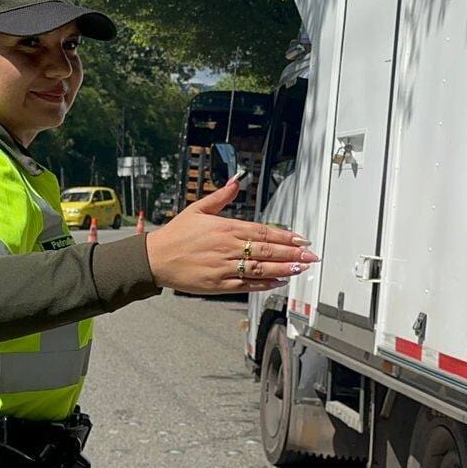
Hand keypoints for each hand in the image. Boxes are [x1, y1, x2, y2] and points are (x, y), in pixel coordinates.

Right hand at [144, 175, 318, 294]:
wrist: (156, 258)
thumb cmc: (176, 235)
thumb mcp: (197, 210)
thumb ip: (220, 197)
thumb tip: (235, 182)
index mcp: (225, 228)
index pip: (262, 231)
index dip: (285, 236)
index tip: (301, 239)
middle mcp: (228, 247)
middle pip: (267, 250)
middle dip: (292, 253)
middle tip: (310, 255)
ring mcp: (224, 268)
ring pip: (260, 269)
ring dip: (283, 268)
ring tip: (301, 268)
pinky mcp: (218, 285)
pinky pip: (247, 285)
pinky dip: (264, 284)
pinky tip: (279, 281)